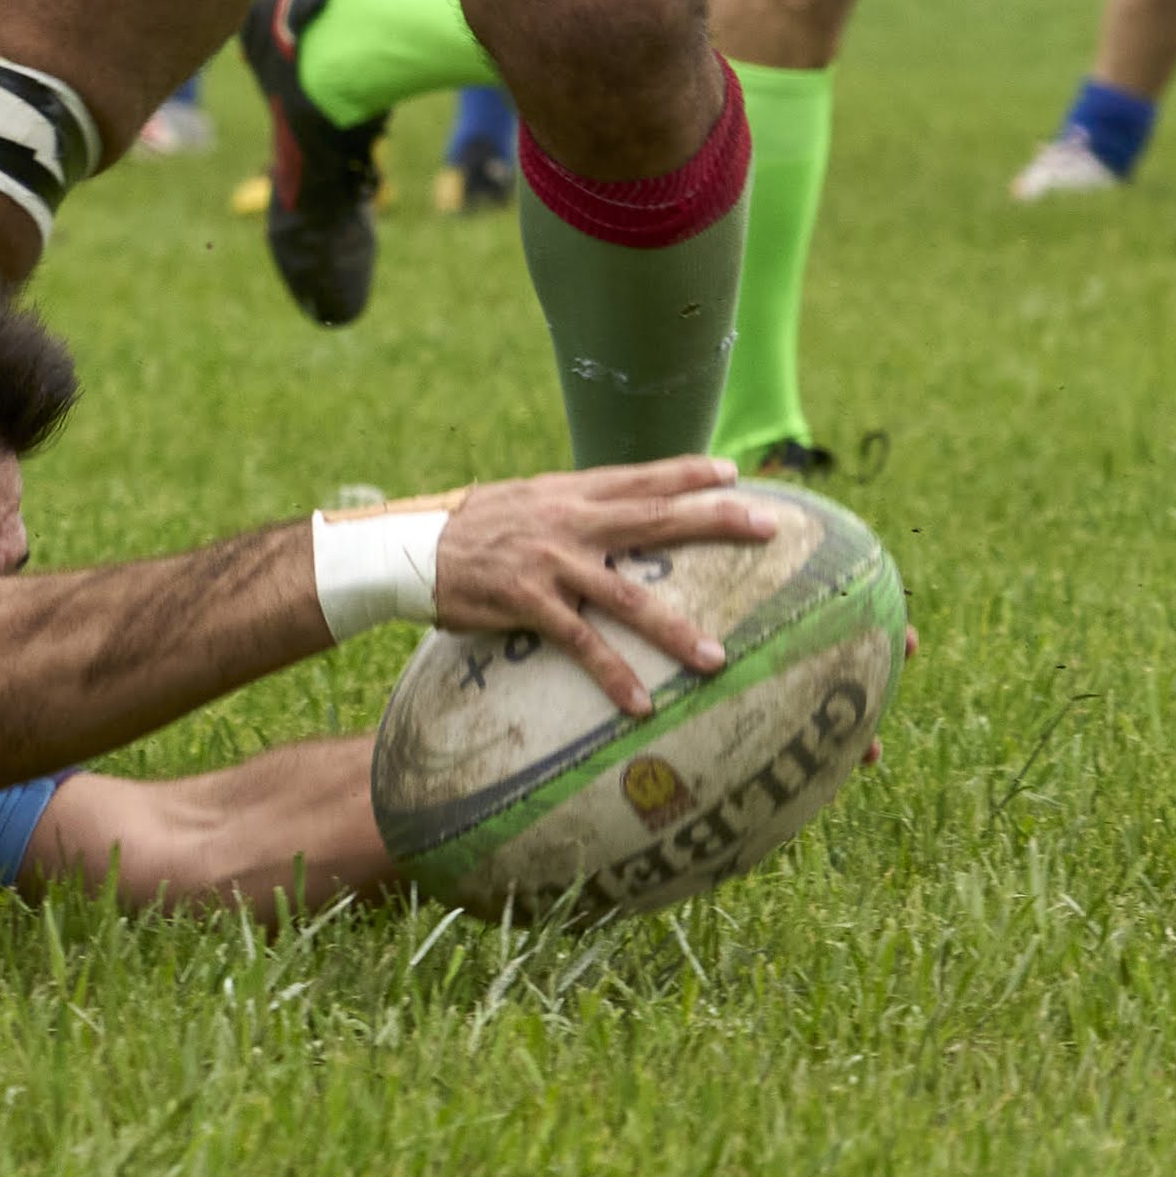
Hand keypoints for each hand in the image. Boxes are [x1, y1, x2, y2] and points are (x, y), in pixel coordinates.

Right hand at [429, 457, 776, 717]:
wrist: (408, 548)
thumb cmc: (471, 529)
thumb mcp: (525, 500)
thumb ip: (573, 506)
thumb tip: (616, 515)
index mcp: (570, 493)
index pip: (641, 477)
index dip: (690, 473)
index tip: (737, 474)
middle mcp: (569, 521)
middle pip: (656, 519)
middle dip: (715, 520)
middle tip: (767, 526)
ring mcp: (552, 563)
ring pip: (627, 596)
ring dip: (675, 629)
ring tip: (717, 658)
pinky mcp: (528, 603)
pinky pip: (580, 643)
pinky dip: (612, 675)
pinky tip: (638, 703)